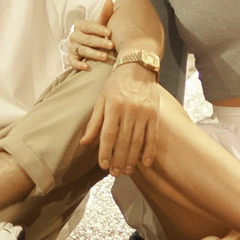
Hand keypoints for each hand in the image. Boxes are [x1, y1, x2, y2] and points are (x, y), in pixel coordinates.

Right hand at [66, 6, 117, 69]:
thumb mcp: (101, 24)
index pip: (88, 26)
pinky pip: (73, 61)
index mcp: (80, 25)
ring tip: (105, 57)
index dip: (98, 29)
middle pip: (86, 39)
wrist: (90, 46)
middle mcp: (74, 36)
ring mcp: (72, 47)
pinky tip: (86, 67)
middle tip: (111, 45)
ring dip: (93, 54)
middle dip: (99, 42)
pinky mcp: (71, 58)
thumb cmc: (98, 33)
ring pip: (82, 50)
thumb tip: (110, 0)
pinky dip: (78, 64)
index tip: (109, 32)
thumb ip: (105, 14)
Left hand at [80, 55, 165, 175]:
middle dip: (119, 159)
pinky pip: (152, 136)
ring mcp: (144, 112)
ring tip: (127, 170)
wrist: (138, 67)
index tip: (103, 166)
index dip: (105, 152)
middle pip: (123, 140)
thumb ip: (94, 122)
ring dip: (132, 158)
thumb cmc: (116, 84)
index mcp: (113, 106)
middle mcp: (129, 109)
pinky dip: (149, 150)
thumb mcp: (101, 100)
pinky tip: (145, 162)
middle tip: (115, 173)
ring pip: (137, 140)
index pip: (108, 134)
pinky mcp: (154, 113)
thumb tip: (84, 143)